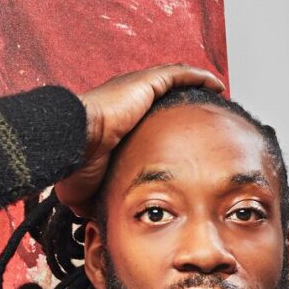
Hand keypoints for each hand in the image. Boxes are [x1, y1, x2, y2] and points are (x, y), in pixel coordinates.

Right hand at [52, 63, 221, 214]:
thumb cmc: (74, 164)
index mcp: (112, 118)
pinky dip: (198, 76)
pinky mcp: (145, 84)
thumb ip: (98, 194)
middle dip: (181, 96)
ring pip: (172, 78)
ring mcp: (134, 88)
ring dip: (194, 82)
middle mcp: (124, 98)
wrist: (72, 144)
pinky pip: (179, 75)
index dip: (160, 117)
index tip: (177, 129)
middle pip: (159, 91)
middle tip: (201, 109)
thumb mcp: (86, 185)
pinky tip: (216, 83)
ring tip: (215, 90)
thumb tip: (96, 214)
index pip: (140, 112)